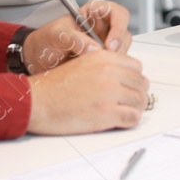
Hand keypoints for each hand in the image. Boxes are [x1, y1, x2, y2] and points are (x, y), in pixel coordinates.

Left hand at [23, 0, 131, 73]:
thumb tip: (94, 49)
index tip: (110, 45)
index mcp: (93, 13)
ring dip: (114, 60)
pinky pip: (114, 64)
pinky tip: (97, 74)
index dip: (119, 27)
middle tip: (106, 60)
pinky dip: (110, 69)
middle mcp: (102, 27)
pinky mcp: (102, 60)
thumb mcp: (56, 34)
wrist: (36, 59)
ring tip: (96, 67)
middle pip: (124, 33)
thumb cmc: (44, 40)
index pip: (117, 13)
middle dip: (118, 47)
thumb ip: (75, 39)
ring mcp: (103, 44)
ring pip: (121, 50)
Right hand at [27, 50, 149, 134]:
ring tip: (125, 112)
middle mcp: (110, 72)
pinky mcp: (106, 113)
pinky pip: (133, 117)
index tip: (129, 86)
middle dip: (137, 93)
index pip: (136, 67)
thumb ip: (103, 67)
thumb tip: (121, 77)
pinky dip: (130, 120)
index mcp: (104, 58)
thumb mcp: (82, 64)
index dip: (133, 79)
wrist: (37, 101)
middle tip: (129, 102)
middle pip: (141, 83)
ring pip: (140, 100)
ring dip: (135, 108)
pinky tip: (121, 121)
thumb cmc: (53, 86)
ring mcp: (110, 93)